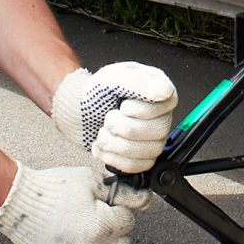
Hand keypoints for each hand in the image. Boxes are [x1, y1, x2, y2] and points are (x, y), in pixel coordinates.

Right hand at [0, 165, 141, 243]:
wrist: (15, 201)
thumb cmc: (52, 188)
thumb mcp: (90, 181)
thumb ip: (121, 193)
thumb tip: (143, 200)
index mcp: (102, 228)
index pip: (128, 221)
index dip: (118, 208)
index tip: (106, 203)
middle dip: (114, 228)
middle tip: (98, 215)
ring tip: (91, 231)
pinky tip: (76, 240)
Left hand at [50, 62, 179, 174]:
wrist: (77, 112)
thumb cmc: (95, 92)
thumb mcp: (112, 78)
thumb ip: (139, 83)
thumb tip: (165, 91)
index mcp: (157, 88)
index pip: (167, 104)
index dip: (142, 110)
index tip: (123, 106)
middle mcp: (159, 113)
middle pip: (159, 130)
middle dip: (125, 128)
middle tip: (108, 119)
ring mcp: (152, 136)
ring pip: (150, 151)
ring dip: (117, 144)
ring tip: (103, 132)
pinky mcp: (141, 156)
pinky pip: (138, 166)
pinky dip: (115, 158)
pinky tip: (103, 146)